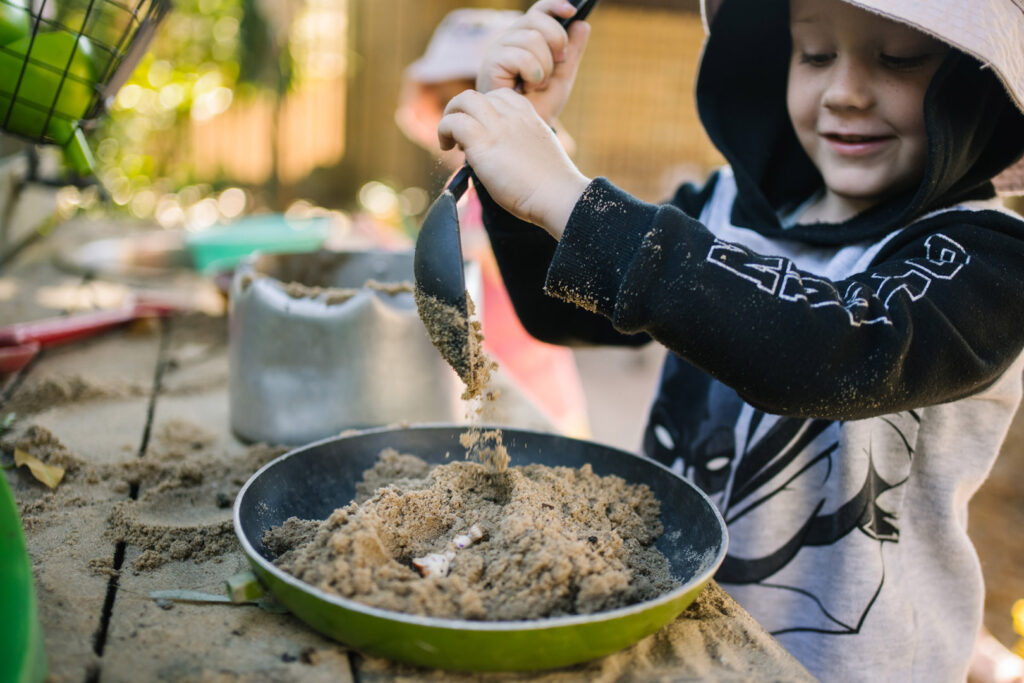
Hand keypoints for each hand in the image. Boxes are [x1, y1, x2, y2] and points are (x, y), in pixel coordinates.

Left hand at [439, 87, 589, 238]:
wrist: (558, 195)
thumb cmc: (552, 185)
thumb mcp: (539, 152)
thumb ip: (520, 144)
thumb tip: (502, 155)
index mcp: (528, 114)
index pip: (499, 96)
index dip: (484, 110)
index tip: (481, 132)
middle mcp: (512, 114)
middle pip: (477, 95)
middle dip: (462, 110)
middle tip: (458, 134)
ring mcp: (497, 126)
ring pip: (462, 101)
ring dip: (449, 117)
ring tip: (448, 141)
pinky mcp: (483, 143)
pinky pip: (453, 122)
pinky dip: (444, 131)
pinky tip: (447, 149)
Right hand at [476, 0, 590, 125]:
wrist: (525, 130)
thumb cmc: (539, 105)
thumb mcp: (562, 76)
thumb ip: (572, 51)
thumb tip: (582, 23)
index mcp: (526, 37)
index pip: (539, 10)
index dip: (554, 6)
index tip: (572, 11)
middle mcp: (510, 38)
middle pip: (537, 20)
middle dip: (556, 42)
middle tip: (557, 64)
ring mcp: (499, 49)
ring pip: (532, 39)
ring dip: (544, 65)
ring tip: (538, 83)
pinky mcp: (491, 63)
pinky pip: (522, 56)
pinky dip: (533, 74)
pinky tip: (526, 88)